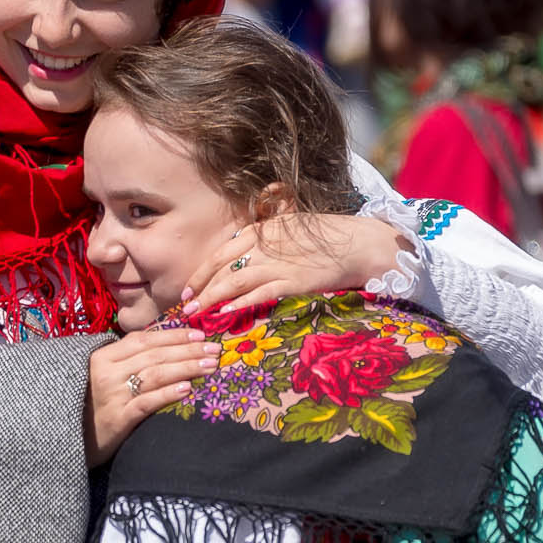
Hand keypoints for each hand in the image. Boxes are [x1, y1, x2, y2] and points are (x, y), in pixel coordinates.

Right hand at [86, 330, 218, 464]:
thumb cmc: (92, 405)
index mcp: (103, 356)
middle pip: (154, 355)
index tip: (200, 335)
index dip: (173, 335)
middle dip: (188, 351)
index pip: (143, 339)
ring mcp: (112, 395)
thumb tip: (166, 346)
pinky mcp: (117, 418)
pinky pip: (146, 402)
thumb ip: (127, 360)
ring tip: (210, 367)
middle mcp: (106, 372)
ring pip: (154, 374)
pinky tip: (187, 390)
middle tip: (214, 350)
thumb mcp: (104, 376)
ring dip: (185, 368)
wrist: (71, 439)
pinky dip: (168, 394)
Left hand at [181, 214, 405, 318]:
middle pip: (220, 268)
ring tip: (196, 314)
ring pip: (232, 282)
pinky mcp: (291, 282)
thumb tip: (243, 255)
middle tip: (184, 306)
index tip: (188, 289)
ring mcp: (277, 263)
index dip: (201, 272)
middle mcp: (264, 245)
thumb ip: (266, 237)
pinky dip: (239, 303)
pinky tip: (224, 314)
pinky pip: (258, 294)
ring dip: (210, 299)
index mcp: (261, 230)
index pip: (221, 253)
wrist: (359, 244)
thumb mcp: (290, 227)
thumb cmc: (326, 237)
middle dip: (199, 288)